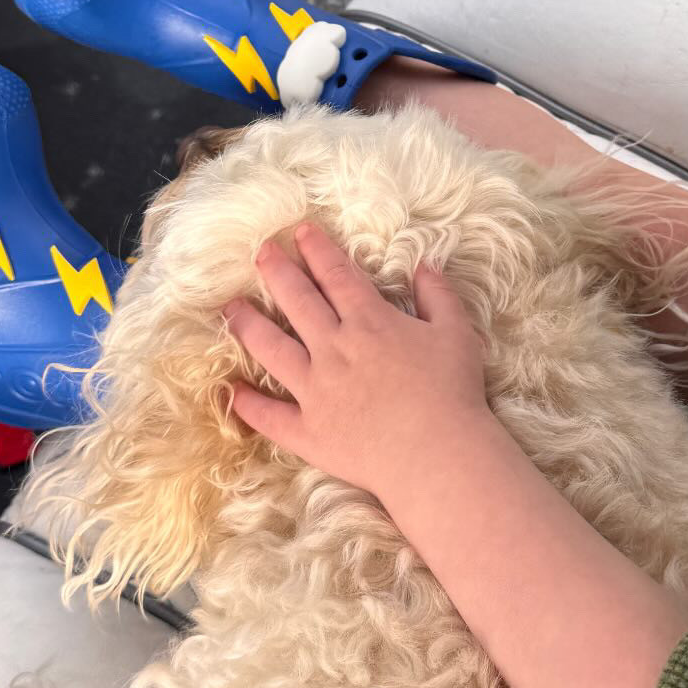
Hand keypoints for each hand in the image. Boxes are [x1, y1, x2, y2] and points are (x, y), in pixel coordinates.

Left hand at [224, 222, 489, 502]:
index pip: (336, 275)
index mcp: (369, 322)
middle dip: (276, 271)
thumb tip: (425, 266)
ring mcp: (316, 391)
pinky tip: (232, 391)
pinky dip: (248, 404)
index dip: (316, 250)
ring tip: (230, 307)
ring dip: (247, 324)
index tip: (300, 232)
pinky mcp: (308, 431)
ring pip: (271, 349)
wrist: (438, 455)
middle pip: (296, 301)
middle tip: (260, 251)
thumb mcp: (457, 333)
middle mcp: (334, 349)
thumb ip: (439, 296)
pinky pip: (270, 416)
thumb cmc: (452, 393)